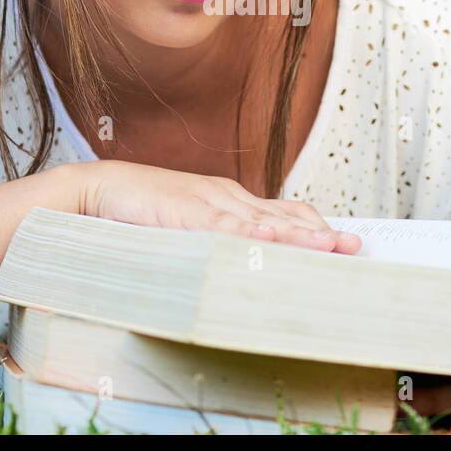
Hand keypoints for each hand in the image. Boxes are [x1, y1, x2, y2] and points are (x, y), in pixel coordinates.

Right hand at [67, 159, 361, 253]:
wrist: (97, 190)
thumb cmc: (139, 211)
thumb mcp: (187, 226)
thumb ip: (218, 238)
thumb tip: (250, 260)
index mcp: (228, 199)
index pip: (282, 213)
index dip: (314, 227)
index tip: (343, 243)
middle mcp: (225, 196)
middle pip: (283, 214)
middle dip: (320, 231)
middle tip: (354, 247)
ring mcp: (206, 201)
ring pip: (261, 220)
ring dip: (298, 235)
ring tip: (329, 246)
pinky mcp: (183, 211)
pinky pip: (221, 225)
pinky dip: (247, 233)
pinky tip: (268, 241)